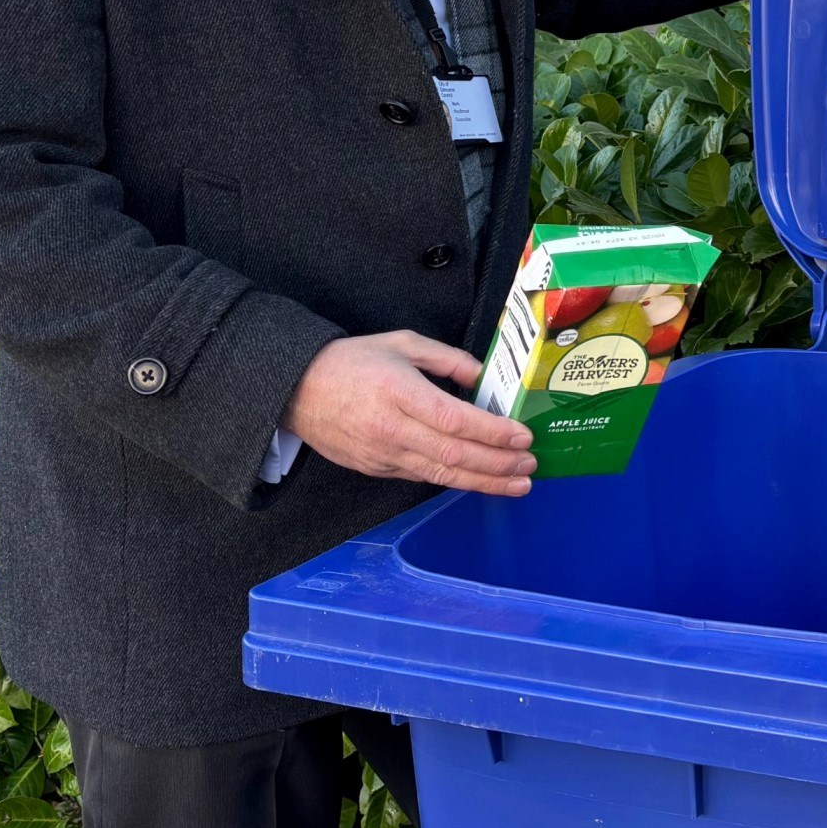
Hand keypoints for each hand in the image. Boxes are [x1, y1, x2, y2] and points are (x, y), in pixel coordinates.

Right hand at [283, 331, 535, 494]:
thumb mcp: (401, 343)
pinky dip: (454, 480)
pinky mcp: (376, 469)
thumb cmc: (350, 362)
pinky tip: (480, 480)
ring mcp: (383, 454)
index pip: (455, 421)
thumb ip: (447, 358)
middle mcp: (392, 429)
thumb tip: (483, 375)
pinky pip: (422, 477)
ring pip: (441, 475)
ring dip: (484, 482)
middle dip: (498, 464)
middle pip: (454, 455)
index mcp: (399, 392)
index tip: (522, 436)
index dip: (493, 433)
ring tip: (517, 484)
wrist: (297, 390)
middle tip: (530, 465)